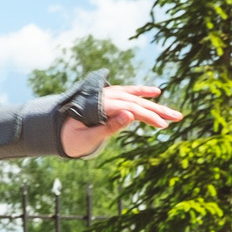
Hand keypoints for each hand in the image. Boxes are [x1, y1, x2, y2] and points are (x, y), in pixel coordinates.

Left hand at [61, 85, 181, 159]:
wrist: (52, 130)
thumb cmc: (68, 138)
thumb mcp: (85, 139)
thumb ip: (107, 128)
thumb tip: (130, 115)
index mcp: (100, 106)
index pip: (130, 109)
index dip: (148, 117)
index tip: (163, 125)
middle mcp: (104, 97)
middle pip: (135, 102)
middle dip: (158, 110)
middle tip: (178, 117)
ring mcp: (106, 96)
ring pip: (134, 98)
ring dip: (154, 104)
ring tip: (172, 112)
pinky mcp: (108, 98)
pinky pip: (127, 93)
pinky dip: (141, 92)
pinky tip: (156, 93)